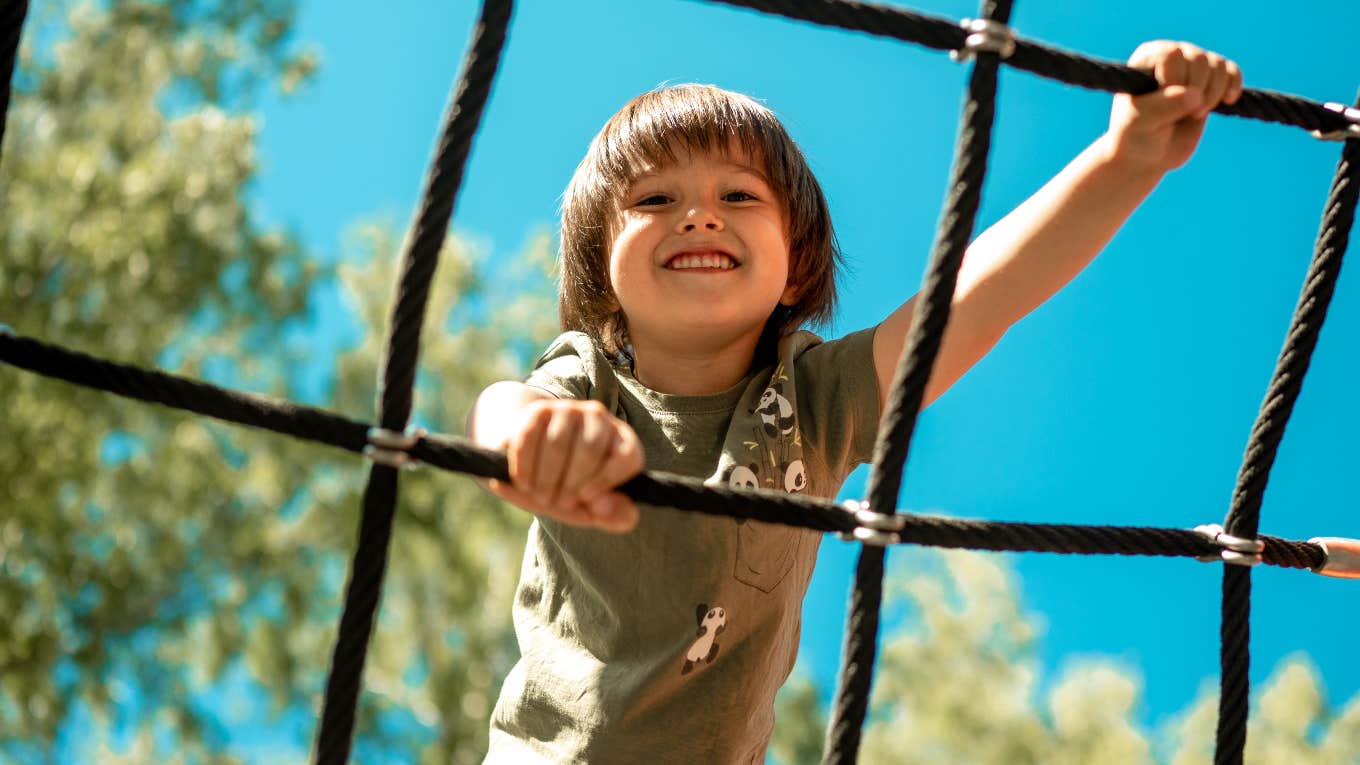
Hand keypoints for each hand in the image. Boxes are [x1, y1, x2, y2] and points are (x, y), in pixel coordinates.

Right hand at [487, 399, 643, 532]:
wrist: (530, 460)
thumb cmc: (568, 486)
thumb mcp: (592, 507)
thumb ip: (613, 515)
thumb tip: (621, 514)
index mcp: (622, 441)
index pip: (627, 455)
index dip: (606, 479)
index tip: (585, 499)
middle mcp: (599, 418)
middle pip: (590, 448)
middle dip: (571, 483)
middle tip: (558, 503)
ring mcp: (569, 410)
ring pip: (558, 442)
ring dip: (546, 477)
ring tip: (541, 496)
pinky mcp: (539, 410)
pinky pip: (531, 436)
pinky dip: (525, 465)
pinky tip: (525, 483)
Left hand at [1107, 41, 1242, 173]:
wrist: (1149, 153)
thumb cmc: (1135, 135)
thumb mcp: (1140, 122)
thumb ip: (1162, 107)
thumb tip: (1194, 95)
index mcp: (1147, 58)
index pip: (1172, 55)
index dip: (1175, 80)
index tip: (1163, 105)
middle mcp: (1172, 55)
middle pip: (1199, 58)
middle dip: (1198, 89)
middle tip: (1187, 114)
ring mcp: (1193, 67)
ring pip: (1218, 65)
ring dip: (1214, 92)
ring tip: (1197, 114)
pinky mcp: (1212, 81)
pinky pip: (1232, 71)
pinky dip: (1234, 85)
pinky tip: (1227, 101)